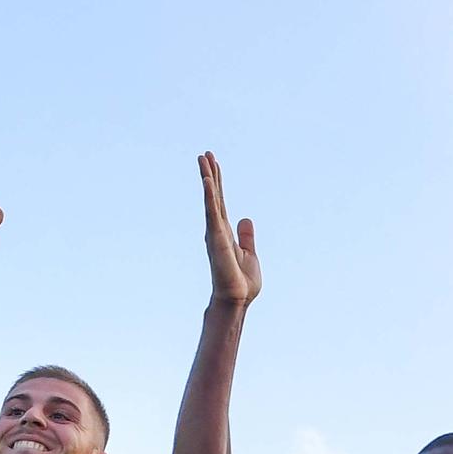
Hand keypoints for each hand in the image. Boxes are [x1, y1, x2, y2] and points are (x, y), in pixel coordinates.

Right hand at [197, 153, 261, 307]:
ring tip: (203, 159)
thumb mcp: (249, 254)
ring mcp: (215, 232)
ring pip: (210, 199)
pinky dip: (210, 195)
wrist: (237, 299)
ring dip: (207, 178)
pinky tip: (208, 180)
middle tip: (205, 154)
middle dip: (210, 174)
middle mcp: (217, 228)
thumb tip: (246, 218)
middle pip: (213, 195)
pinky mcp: (216, 237)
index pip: (220, 201)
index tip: (213, 164)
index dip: (217, 182)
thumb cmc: (241, 282)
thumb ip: (246, 236)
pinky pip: (212, 211)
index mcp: (225, 231)